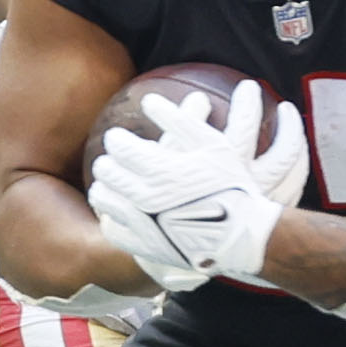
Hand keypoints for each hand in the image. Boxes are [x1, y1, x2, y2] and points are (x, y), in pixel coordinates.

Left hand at [86, 83, 306, 286]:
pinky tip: (117, 212)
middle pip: (107, 172)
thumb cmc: (230, 184)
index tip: (118, 137)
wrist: (241, 235)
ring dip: (104, 187)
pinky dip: (111, 218)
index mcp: (158, 169)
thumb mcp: (211, 144)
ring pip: (104, 199)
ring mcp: (143, 223)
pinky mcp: (145, 246)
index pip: (119, 147)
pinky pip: (113, 230)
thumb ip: (178, 119)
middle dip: (107, 161)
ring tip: (110, 183)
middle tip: (111, 159)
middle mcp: (144, 197)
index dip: (116, 139)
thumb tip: (148, 100)